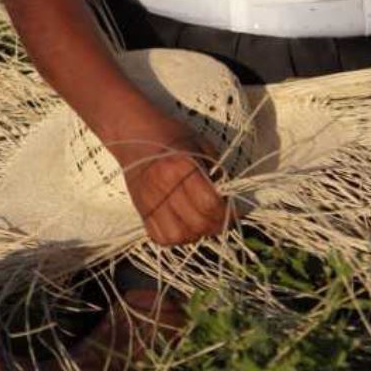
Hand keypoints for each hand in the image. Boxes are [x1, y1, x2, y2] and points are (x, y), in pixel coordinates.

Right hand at [101, 102, 230, 245]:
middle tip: (222, 217)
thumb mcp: (200, 144)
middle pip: (197, 224)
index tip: (238, 210)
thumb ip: (216, 171)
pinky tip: (182, 223)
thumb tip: (228, 197)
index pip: (210, 204)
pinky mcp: (140, 209)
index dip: (229, 212)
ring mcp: (149, 200)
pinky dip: (176, 237)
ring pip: (179, 236)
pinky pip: (160, 237)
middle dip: (216, 225)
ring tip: (201, 221)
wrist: (132, 132)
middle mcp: (163, 186)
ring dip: (195, 234)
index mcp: (180, 166)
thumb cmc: (170, 134)